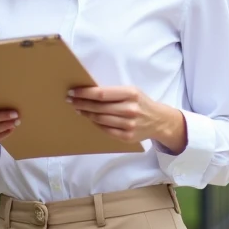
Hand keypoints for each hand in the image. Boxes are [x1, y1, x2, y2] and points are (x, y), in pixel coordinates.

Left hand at [66, 86, 186, 151]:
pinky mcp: (127, 136)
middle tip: (70, 100)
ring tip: (78, 109)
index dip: (84, 93)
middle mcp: (130, 109)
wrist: (159, 120)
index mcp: (131, 94)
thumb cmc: (140, 102)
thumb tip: (88, 92)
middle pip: (98, 107)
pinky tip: (90, 119)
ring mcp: (129, 125)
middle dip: (81, 103)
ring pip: (100, 119)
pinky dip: (95, 124)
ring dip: (86, 114)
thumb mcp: (131, 91)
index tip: (73, 92)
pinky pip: (105, 130)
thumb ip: (113, 92)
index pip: (101, 94)